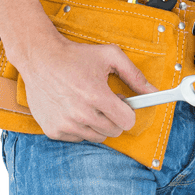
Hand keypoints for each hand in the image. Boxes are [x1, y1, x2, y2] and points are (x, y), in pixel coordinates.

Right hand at [15, 32, 158, 142]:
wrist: (41, 59)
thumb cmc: (77, 56)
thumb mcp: (111, 56)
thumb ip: (134, 74)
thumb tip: (153, 91)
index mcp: (96, 96)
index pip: (126, 122)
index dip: (129, 112)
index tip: (125, 104)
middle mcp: (80, 114)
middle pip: (113, 131)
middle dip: (115, 117)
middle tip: (106, 101)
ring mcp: (65, 124)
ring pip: (97, 137)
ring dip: (99, 123)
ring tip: (91, 104)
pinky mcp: (53, 131)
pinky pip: (78, 138)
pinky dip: (81, 127)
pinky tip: (76, 109)